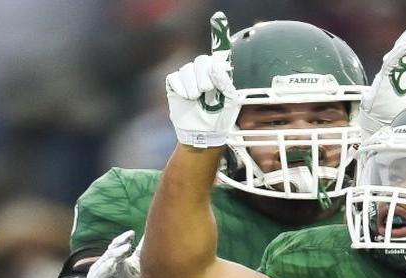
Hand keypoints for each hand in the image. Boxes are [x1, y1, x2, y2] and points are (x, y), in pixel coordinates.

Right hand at [54, 230, 141, 277]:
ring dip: (108, 267)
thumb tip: (151, 239)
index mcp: (113, 261)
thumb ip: (138, 256)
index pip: (116, 247)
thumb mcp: (131, 270)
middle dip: (117, 252)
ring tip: (114, 262)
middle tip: (126, 247)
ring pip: (102, 272)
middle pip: (109, 257)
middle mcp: (103, 268)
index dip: (122, 240)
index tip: (131, 234)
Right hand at [165, 11, 239, 147]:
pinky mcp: (175, 85)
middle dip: (205, 77)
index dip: (218, 32)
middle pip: (201, 61)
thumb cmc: (220, 118)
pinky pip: (175, 78)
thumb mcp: (230, 101)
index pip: (219, 50)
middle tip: (207, 91)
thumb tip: (216, 67)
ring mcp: (188, 77)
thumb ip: (225, 83)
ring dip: (194, 86)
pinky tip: (188, 98)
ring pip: (188, 70)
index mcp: (219, 73)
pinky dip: (182, 88)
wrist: (204, 133)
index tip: (218, 17)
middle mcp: (203, 72)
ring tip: (198, 99)